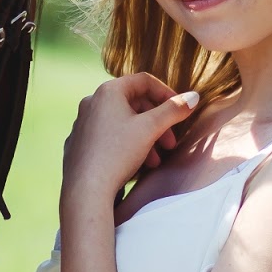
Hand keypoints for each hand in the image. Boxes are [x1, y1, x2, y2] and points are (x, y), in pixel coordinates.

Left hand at [60, 73, 199, 215]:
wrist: (86, 190)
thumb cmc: (117, 154)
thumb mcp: (151, 129)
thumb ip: (174, 110)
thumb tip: (193, 96)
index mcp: (107, 92)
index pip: (144, 81)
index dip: (166, 93)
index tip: (181, 110)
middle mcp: (91, 102)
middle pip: (133, 104)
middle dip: (157, 123)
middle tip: (170, 144)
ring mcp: (82, 123)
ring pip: (121, 123)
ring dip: (144, 138)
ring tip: (155, 161)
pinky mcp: (78, 144)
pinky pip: (107, 137)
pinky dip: (125, 145)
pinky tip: (135, 164)